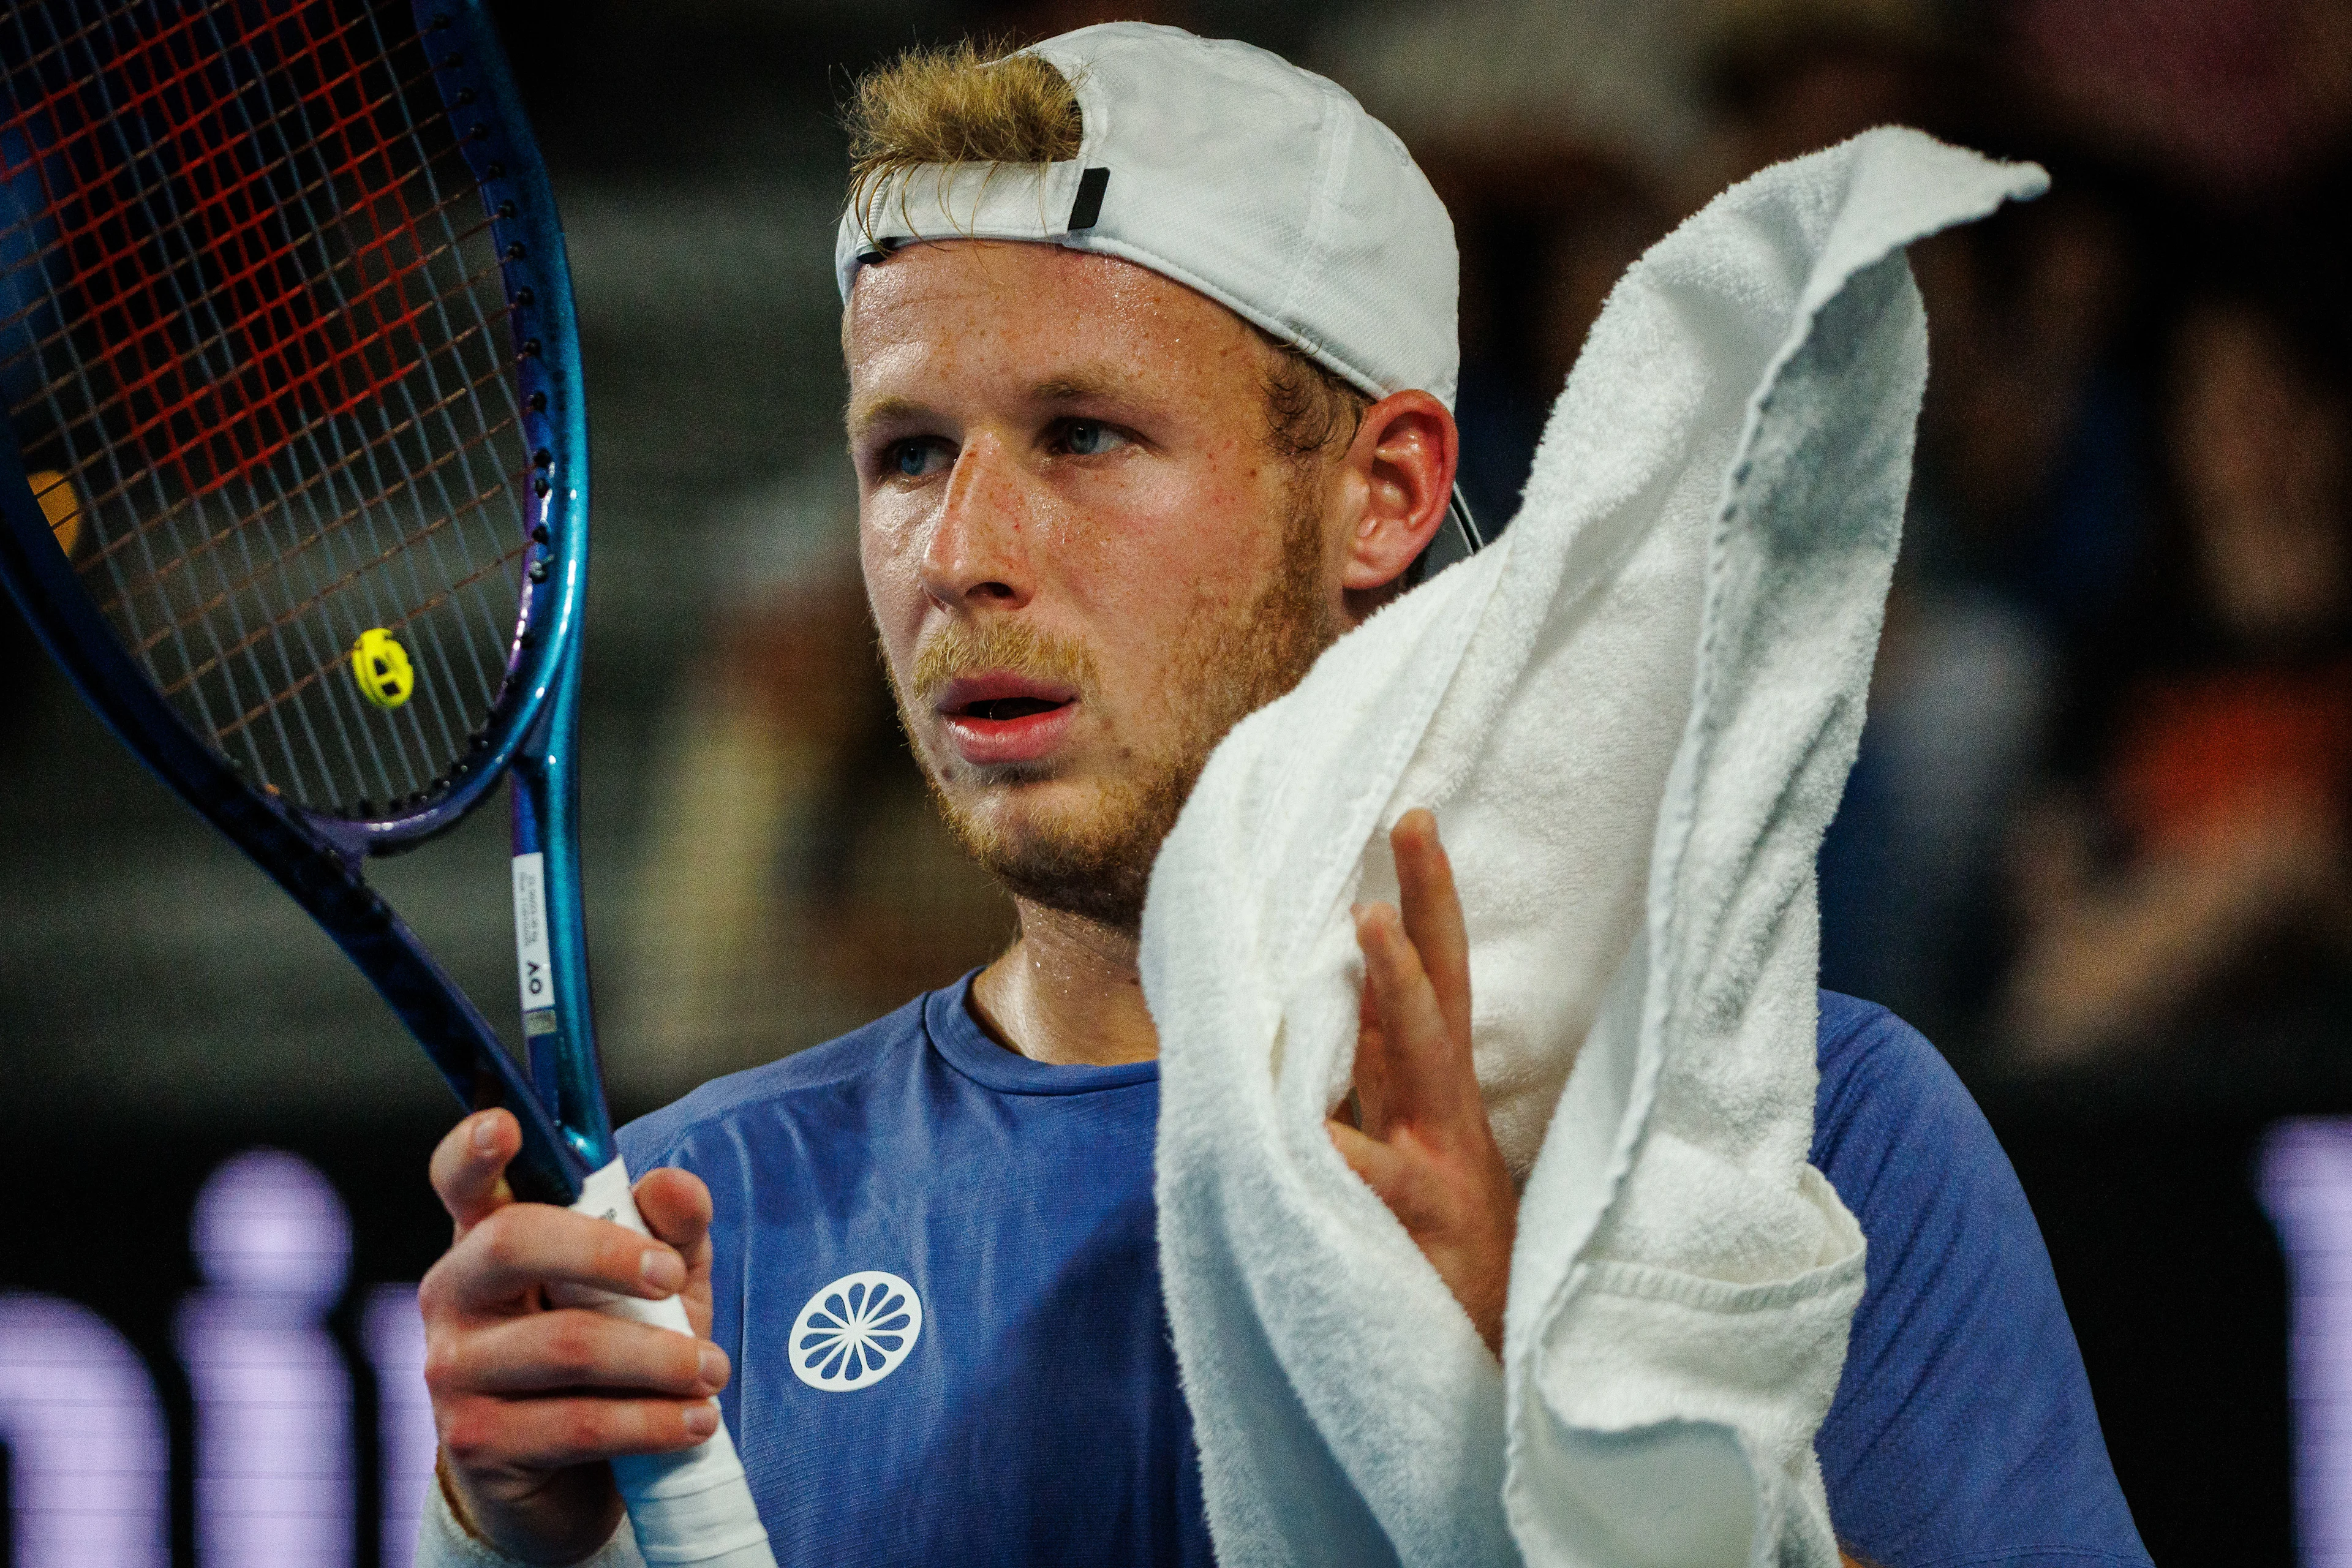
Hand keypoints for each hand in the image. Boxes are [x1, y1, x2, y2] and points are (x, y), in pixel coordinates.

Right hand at [419, 1110, 730, 1563]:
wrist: (569, 1479)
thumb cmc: (614, 1351)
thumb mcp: (655, 1282)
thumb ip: (670, 1228)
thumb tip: (675, 1186)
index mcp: (488, 1236)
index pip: (462, 1181)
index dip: (473, 1149)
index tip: (504, 1124)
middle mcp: (454, 1293)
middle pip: (513, 1242)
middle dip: (606, 1253)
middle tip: (673, 1279)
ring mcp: (454, 1370)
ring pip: (565, 1344)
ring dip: (658, 1358)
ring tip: (712, 1371)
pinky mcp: (476, 1442)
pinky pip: (578, 1424)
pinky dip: (653, 1423)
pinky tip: (696, 1422)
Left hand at [1328, 809, 1517, 1355]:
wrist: (1489, 1388)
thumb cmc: (1437, 1271)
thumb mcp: (1404, 1163)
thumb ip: (1369, 1091)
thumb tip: (1319, 1012)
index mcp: (1438, 1106)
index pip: (1436, 984)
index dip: (1428, 902)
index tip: (1412, 820)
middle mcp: (1444, 1123)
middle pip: (1441, 993)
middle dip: (1427, 905)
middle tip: (1409, 823)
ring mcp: (1439, 1170)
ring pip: (1417, 1061)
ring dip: (1396, 988)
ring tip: (1367, 923)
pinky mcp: (1421, 1229)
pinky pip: (1367, 1175)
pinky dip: (1332, 1143)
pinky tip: (1301, 1114)